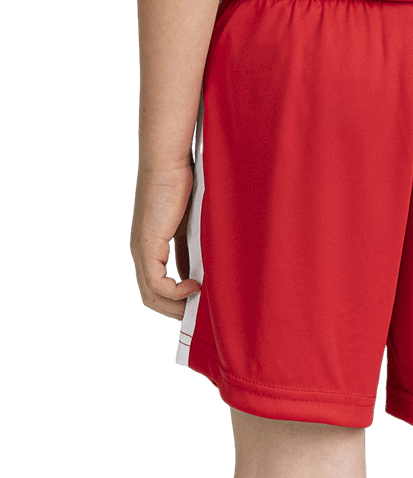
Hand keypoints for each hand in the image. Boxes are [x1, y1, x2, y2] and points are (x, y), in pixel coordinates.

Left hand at [130, 160, 201, 319]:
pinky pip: (157, 283)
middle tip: (200, 314)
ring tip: (199, 307)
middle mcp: (140, 251)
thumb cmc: (181, 184)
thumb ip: (193, 247)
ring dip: (176, 306)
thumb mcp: (191, 224)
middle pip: (151, 297)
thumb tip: (205, 270)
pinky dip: (177, 291)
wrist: (168, 162)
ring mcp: (141, 250)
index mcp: (149, 246)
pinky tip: (195, 287)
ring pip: (152, 295)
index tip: (200, 304)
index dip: (177, 300)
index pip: (157, 285)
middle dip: (176, 310)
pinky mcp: (147, 246)